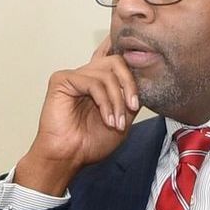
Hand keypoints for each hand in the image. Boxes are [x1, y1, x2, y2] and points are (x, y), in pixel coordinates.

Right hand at [12, 42, 139, 195]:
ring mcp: (74, 76)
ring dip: (117, 101)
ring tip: (117, 123)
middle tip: (133, 106)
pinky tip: (107, 119)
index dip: (125, 52)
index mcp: (99, 82)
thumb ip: (132, 96)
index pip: (112, 56)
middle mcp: (86, 75)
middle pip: (116, 61)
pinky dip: (105, 102)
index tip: (143, 57)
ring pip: (107, 74)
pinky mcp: (62, 80)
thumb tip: (146, 79)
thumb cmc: (91, 143)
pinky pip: (93, 82)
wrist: (69, 157)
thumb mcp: (124, 119)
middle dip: (130, 84)